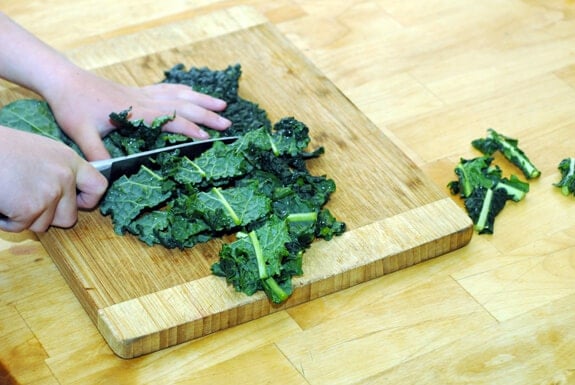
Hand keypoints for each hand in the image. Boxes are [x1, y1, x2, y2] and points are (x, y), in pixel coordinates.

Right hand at [0, 126, 107, 231]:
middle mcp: (64, 176)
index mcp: (69, 160)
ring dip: (25, 218)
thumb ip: (57, 170)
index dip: (89, 200)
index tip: (78, 204)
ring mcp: (50, 193)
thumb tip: (66, 193)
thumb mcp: (39, 151)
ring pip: (44, 225)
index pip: (99, 186)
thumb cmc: (1, 149)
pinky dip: (7, 221)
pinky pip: (22, 227)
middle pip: (69, 217)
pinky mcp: (31, 208)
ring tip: (9, 195)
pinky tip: (1, 201)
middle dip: (49, 218)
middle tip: (27, 203)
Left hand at [45, 69, 231, 160]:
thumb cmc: (71, 105)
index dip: (191, 129)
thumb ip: (96, 154)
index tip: (208, 138)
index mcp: (135, 113)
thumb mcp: (80, 133)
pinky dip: (184, 90)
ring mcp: (142, 94)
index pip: (171, 119)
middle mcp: (144, 101)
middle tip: (228, 124)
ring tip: (223, 104)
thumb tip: (108, 175)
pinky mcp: (137, 91)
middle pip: (184, 105)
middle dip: (208, 114)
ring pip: (180, 94)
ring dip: (203, 99)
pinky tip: (192, 91)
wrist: (63, 79)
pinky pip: (167, 89)